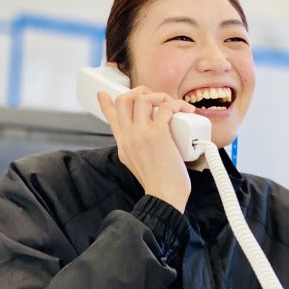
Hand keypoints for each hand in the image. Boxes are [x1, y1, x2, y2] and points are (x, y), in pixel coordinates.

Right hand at [98, 86, 195, 212]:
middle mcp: (128, 136)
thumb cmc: (158, 183)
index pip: (110, 118)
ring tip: (173, 105)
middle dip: (139, 91)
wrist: (164, 196)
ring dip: (160, 96)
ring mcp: (141, 134)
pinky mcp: (158, 133)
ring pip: (142, 98)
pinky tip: (185, 111)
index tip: (103, 94)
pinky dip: (177, 105)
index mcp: (123, 143)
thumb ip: (136, 147)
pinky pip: (165, 107)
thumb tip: (146, 136)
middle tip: (155, 98)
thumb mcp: (137, 163)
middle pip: (123, 100)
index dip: (106, 103)